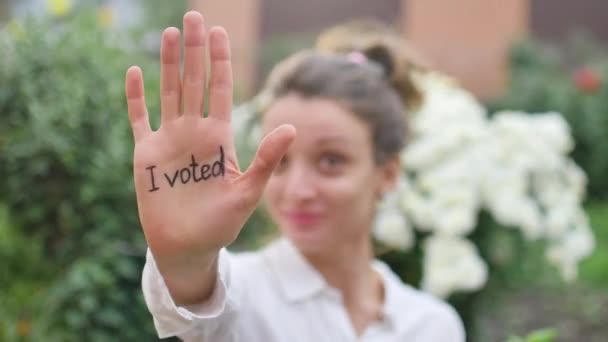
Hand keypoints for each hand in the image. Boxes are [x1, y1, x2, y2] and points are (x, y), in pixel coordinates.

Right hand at [125, 11, 294, 302]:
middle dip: (194, 50)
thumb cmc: (221, 223)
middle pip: (194, 81)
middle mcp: (195, 131)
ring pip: (168, 92)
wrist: (188, 246)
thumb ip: (266, 158)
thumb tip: (292, 126)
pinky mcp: (146, 155)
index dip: (220, 61)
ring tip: (169, 33)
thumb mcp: (248, 190)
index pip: (221, 89)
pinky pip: (140, 119)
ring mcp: (169, 140)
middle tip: (194, 17)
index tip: (219, 32)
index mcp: (219, 136)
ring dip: (167, 63)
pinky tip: (135, 72)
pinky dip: (136, 97)